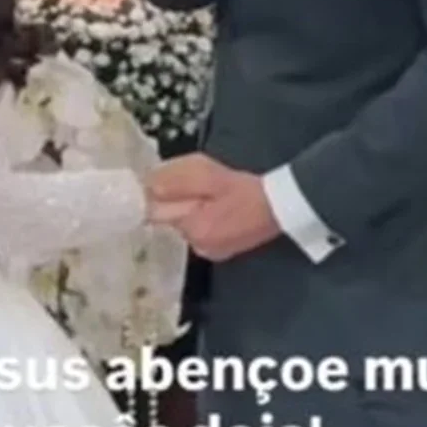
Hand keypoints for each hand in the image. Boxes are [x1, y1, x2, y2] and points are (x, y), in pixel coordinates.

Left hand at [147, 154, 279, 260]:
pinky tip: (220, 208)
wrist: (280, 205)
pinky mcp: (220, 251)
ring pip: (186, 225)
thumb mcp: (206, 174)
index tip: (161, 183)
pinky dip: (204, 219)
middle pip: (171, 219)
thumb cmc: (243, 188)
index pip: (155, 213)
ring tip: (214, 196)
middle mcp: (196, 247)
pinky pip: (200, 231)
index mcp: (192, 228)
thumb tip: (147, 187)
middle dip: (178, 202)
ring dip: (192, 210)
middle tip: (200, 187)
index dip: (157, 195)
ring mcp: (209, 252)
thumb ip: (175, 181)